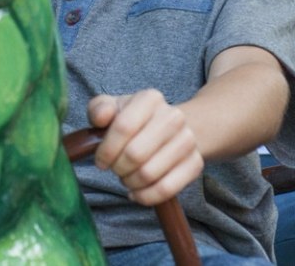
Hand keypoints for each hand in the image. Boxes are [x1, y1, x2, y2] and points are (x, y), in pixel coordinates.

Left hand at [87, 90, 203, 205]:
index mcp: (150, 99)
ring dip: (130, 182)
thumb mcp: (113, 109)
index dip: (106, 150)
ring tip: (126, 178)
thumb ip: (99, 109)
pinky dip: (146, 196)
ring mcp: (188, 140)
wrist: (171, 130)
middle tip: (115, 169)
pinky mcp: (195, 163)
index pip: (123, 127)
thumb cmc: (134, 121)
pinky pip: (166, 189)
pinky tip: (137, 192)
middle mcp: (174, 117)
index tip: (101, 161)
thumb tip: (101, 117)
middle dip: (118, 168)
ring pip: (149, 174)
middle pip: (135, 154)